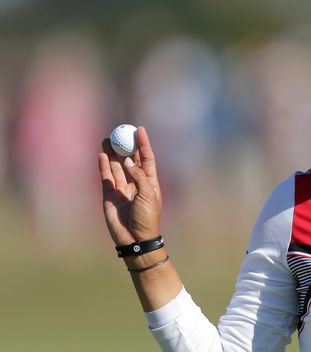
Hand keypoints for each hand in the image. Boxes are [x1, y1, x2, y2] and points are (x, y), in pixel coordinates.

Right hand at [99, 126, 162, 245]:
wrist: (135, 239)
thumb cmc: (147, 218)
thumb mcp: (148, 195)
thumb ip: (139, 177)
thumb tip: (129, 161)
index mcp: (150, 182)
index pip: (147, 158)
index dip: (143, 144)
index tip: (140, 130)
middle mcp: (135, 182)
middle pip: (130, 160)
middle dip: (125, 146)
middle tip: (120, 131)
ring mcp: (122, 188)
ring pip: (116, 167)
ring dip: (112, 153)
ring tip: (107, 139)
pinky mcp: (109, 195)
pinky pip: (106, 177)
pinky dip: (103, 166)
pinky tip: (102, 155)